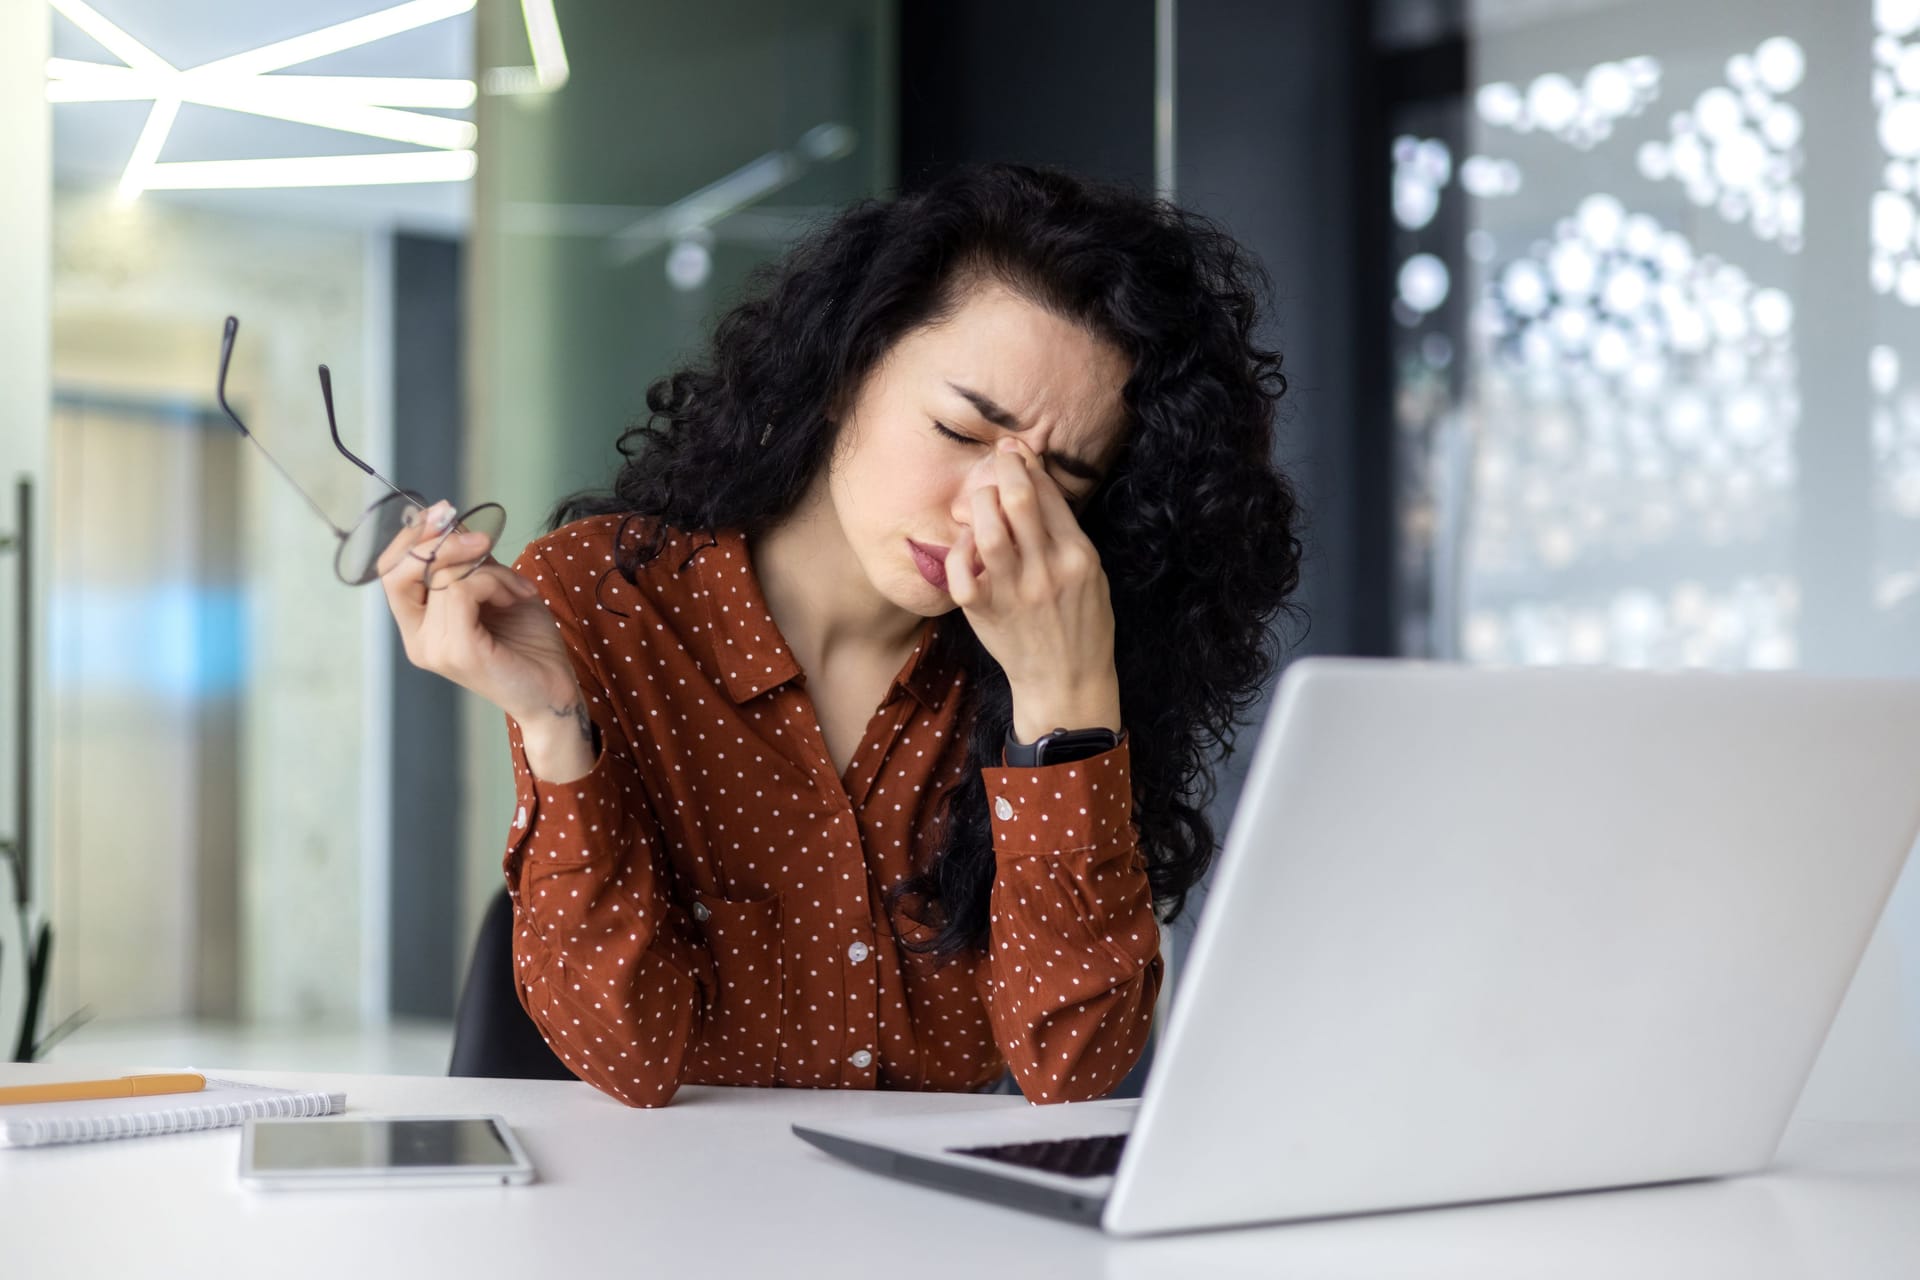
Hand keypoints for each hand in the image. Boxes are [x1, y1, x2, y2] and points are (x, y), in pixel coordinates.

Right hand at [376, 499, 582, 737]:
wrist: (555, 690)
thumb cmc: (528, 642)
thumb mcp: (495, 587)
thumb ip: (468, 560)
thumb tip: (449, 521)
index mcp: (419, 626)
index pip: (390, 571)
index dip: (412, 537)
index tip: (445, 512)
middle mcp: (418, 640)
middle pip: (397, 572)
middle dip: (437, 542)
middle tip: (481, 539)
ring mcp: (433, 648)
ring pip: (443, 575)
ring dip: (489, 569)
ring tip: (516, 589)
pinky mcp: (457, 651)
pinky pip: (462, 590)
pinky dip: (494, 582)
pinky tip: (516, 597)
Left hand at [945, 438, 1121, 739]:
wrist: (1067, 681)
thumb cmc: (1082, 623)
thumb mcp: (1091, 572)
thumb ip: (1066, 531)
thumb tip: (1037, 481)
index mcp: (1078, 556)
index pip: (1049, 494)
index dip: (1028, 463)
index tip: (1015, 449)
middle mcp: (1047, 570)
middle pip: (1018, 499)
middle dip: (1002, 467)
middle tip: (997, 458)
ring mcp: (1014, 591)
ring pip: (987, 528)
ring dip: (980, 502)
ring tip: (981, 499)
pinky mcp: (985, 611)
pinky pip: (961, 568)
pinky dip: (959, 549)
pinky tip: (967, 545)